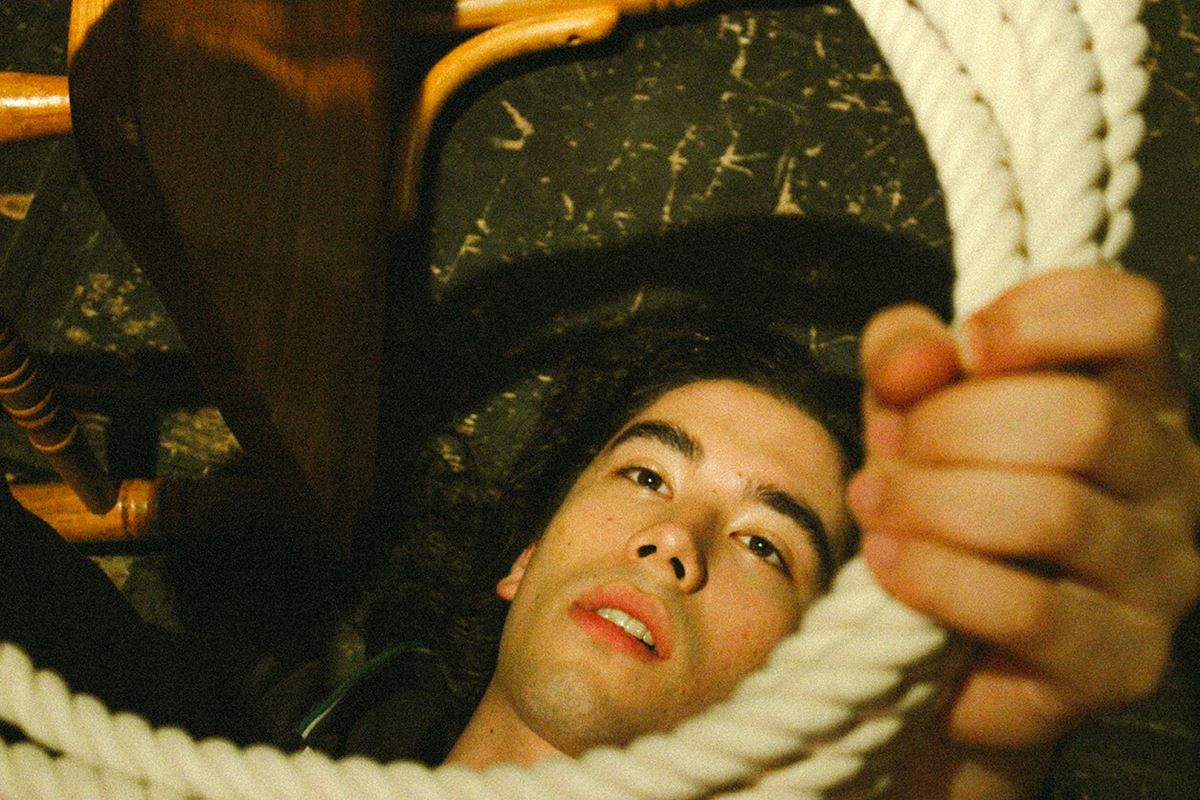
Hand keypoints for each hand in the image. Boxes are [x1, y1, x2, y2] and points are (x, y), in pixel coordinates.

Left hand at [847, 267, 1199, 795]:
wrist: (936, 636)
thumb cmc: (937, 495)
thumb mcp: (908, 405)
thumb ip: (904, 358)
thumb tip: (916, 362)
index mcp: (1134, 395)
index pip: (1132, 316)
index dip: (1041, 316)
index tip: (962, 344)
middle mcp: (1173, 477)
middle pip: (1085, 419)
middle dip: (955, 427)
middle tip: (888, 446)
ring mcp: (1162, 574)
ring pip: (1054, 513)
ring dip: (934, 500)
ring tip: (873, 501)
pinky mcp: (1123, 661)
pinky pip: (1029, 611)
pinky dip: (938, 578)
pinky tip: (886, 562)